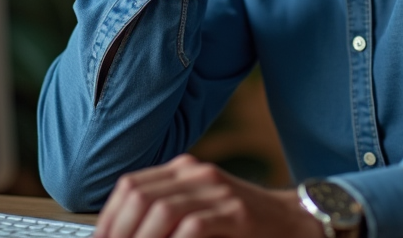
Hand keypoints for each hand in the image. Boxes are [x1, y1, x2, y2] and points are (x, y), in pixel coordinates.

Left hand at [93, 154, 322, 237]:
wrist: (293, 220)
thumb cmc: (243, 221)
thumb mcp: (200, 208)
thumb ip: (166, 214)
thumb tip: (125, 232)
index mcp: (184, 170)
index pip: (130, 185)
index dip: (109, 218)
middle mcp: (198, 174)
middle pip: (139, 195)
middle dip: (119, 230)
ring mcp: (218, 191)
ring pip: (161, 210)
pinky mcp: (235, 213)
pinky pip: (192, 226)